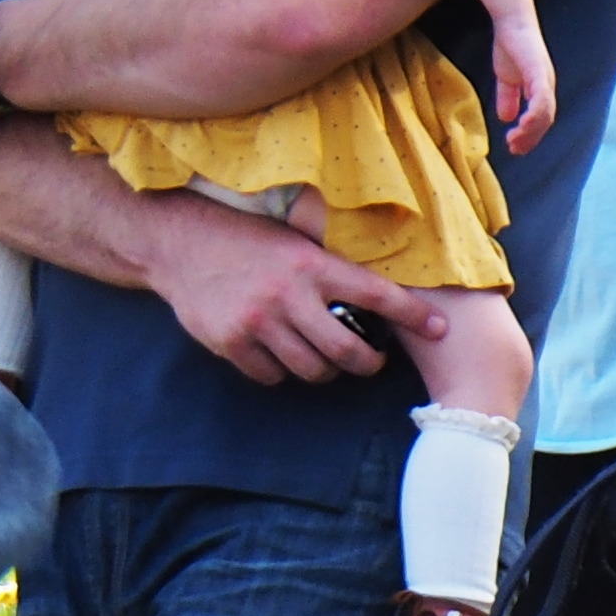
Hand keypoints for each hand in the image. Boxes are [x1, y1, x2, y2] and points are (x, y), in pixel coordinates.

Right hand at [148, 196, 452, 384]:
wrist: (175, 240)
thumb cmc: (243, 238)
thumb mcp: (292, 239)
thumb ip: (328, 267)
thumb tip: (384, 289)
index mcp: (310, 264)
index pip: (375, 294)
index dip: (413, 314)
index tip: (440, 329)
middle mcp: (287, 295)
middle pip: (348, 352)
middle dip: (368, 363)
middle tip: (371, 361)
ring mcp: (257, 322)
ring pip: (312, 370)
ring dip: (324, 370)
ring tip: (324, 358)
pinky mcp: (230, 342)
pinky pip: (271, 376)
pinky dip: (281, 372)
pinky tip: (279, 354)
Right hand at [487, 12, 556, 155]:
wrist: (511, 21)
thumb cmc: (511, 46)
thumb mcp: (507, 77)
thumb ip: (507, 97)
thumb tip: (505, 118)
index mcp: (540, 91)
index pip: (540, 120)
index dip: (529, 135)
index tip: (514, 147)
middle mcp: (546, 88)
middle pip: (545, 121)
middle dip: (530, 138)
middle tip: (515, 150)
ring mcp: (545, 81)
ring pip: (545, 115)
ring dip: (531, 131)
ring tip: (515, 141)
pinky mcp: (539, 73)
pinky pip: (541, 100)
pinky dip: (534, 115)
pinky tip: (523, 124)